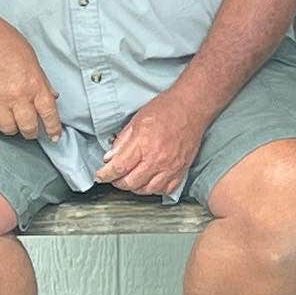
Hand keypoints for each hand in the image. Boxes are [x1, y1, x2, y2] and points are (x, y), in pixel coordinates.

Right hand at [0, 18, 61, 140]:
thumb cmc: (7, 43)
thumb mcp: (33, 60)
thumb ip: (42, 81)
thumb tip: (51, 96)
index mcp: (34, 84)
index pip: (48, 112)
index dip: (53, 127)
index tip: (55, 136)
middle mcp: (17, 96)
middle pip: (28, 126)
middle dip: (33, 132)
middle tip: (33, 132)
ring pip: (8, 129)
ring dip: (14, 129)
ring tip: (16, 125)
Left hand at [94, 88, 208, 196]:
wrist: (194, 105)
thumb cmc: (167, 107)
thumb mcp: (138, 119)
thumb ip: (122, 140)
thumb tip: (110, 157)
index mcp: (143, 144)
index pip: (118, 168)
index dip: (105, 175)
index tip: (101, 175)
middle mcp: (157, 158)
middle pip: (130, 183)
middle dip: (118, 181)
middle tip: (115, 175)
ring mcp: (171, 166)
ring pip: (146, 190)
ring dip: (135, 186)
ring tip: (132, 178)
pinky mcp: (182, 168)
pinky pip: (166, 189)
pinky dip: (156, 188)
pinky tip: (151, 180)